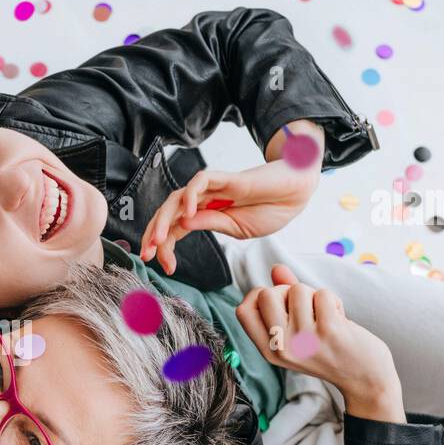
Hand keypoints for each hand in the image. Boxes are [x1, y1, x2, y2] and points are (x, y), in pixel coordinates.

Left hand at [139, 161, 320, 274]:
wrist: (297, 193)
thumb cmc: (272, 209)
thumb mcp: (237, 228)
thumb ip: (211, 224)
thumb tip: (184, 224)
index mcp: (207, 215)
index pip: (175, 228)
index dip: (164, 246)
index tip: (164, 267)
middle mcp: (205, 200)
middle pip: (168, 213)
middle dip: (153, 233)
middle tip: (146, 254)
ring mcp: (214, 188)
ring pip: (177, 198)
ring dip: (163, 219)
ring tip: (157, 240)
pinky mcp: (226, 178)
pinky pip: (200, 182)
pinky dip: (190, 196)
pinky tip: (186, 213)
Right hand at [235, 265, 404, 422]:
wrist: (364, 378)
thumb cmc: (330, 351)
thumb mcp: (298, 332)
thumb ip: (284, 299)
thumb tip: (277, 268)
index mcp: (269, 350)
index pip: (243, 310)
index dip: (258, 295)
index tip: (277, 300)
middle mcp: (281, 347)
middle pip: (267, 294)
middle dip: (288, 290)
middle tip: (305, 307)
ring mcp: (304, 339)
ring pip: (298, 289)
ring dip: (314, 295)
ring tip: (325, 315)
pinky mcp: (328, 331)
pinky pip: (322, 294)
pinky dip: (333, 301)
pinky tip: (339, 319)